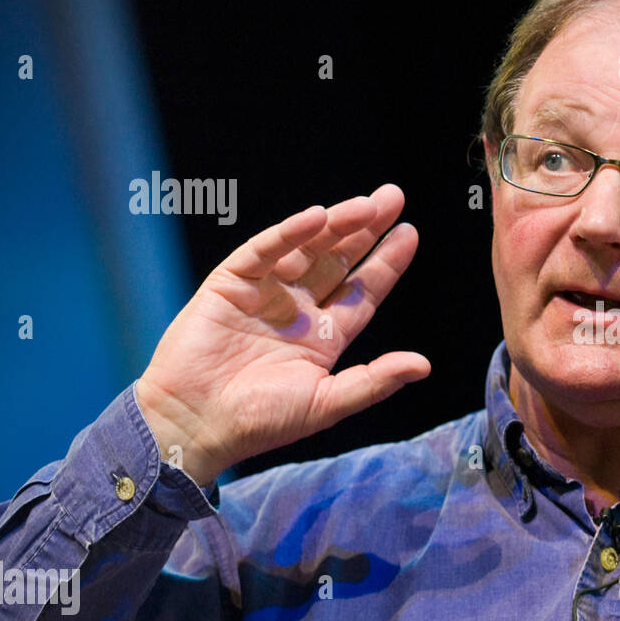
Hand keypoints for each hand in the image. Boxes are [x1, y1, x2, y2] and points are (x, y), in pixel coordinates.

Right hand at [135, 184, 428, 486]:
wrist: (195, 424)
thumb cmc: (261, 421)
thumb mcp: (326, 403)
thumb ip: (374, 381)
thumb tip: (424, 365)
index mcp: (324, 335)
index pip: (363, 291)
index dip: (386, 262)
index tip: (410, 234)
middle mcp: (297, 309)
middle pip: (339, 260)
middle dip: (366, 230)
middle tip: (394, 197)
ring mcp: (264, 293)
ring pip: (307, 249)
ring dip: (336, 225)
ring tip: (367, 205)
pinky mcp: (230, 283)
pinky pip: (264, 251)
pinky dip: (288, 234)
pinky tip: (316, 217)